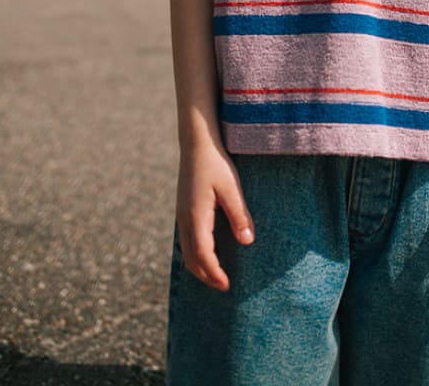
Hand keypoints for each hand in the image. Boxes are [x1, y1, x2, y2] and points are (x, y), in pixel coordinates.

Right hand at [176, 142, 253, 291]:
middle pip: (190, 258)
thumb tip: (247, 242)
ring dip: (199, 266)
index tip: (227, 286)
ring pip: (185, 250)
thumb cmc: (216, 163)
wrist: (197, 142)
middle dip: (206, 275)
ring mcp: (181, 214)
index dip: (214, 273)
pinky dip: (195, 253)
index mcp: (195, 216)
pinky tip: (208, 252)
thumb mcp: (232, 188)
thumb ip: (239, 215)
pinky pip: (185, 240)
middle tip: (224, 286)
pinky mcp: (183, 209)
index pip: (202, 254)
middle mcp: (184, 219)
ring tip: (217, 275)